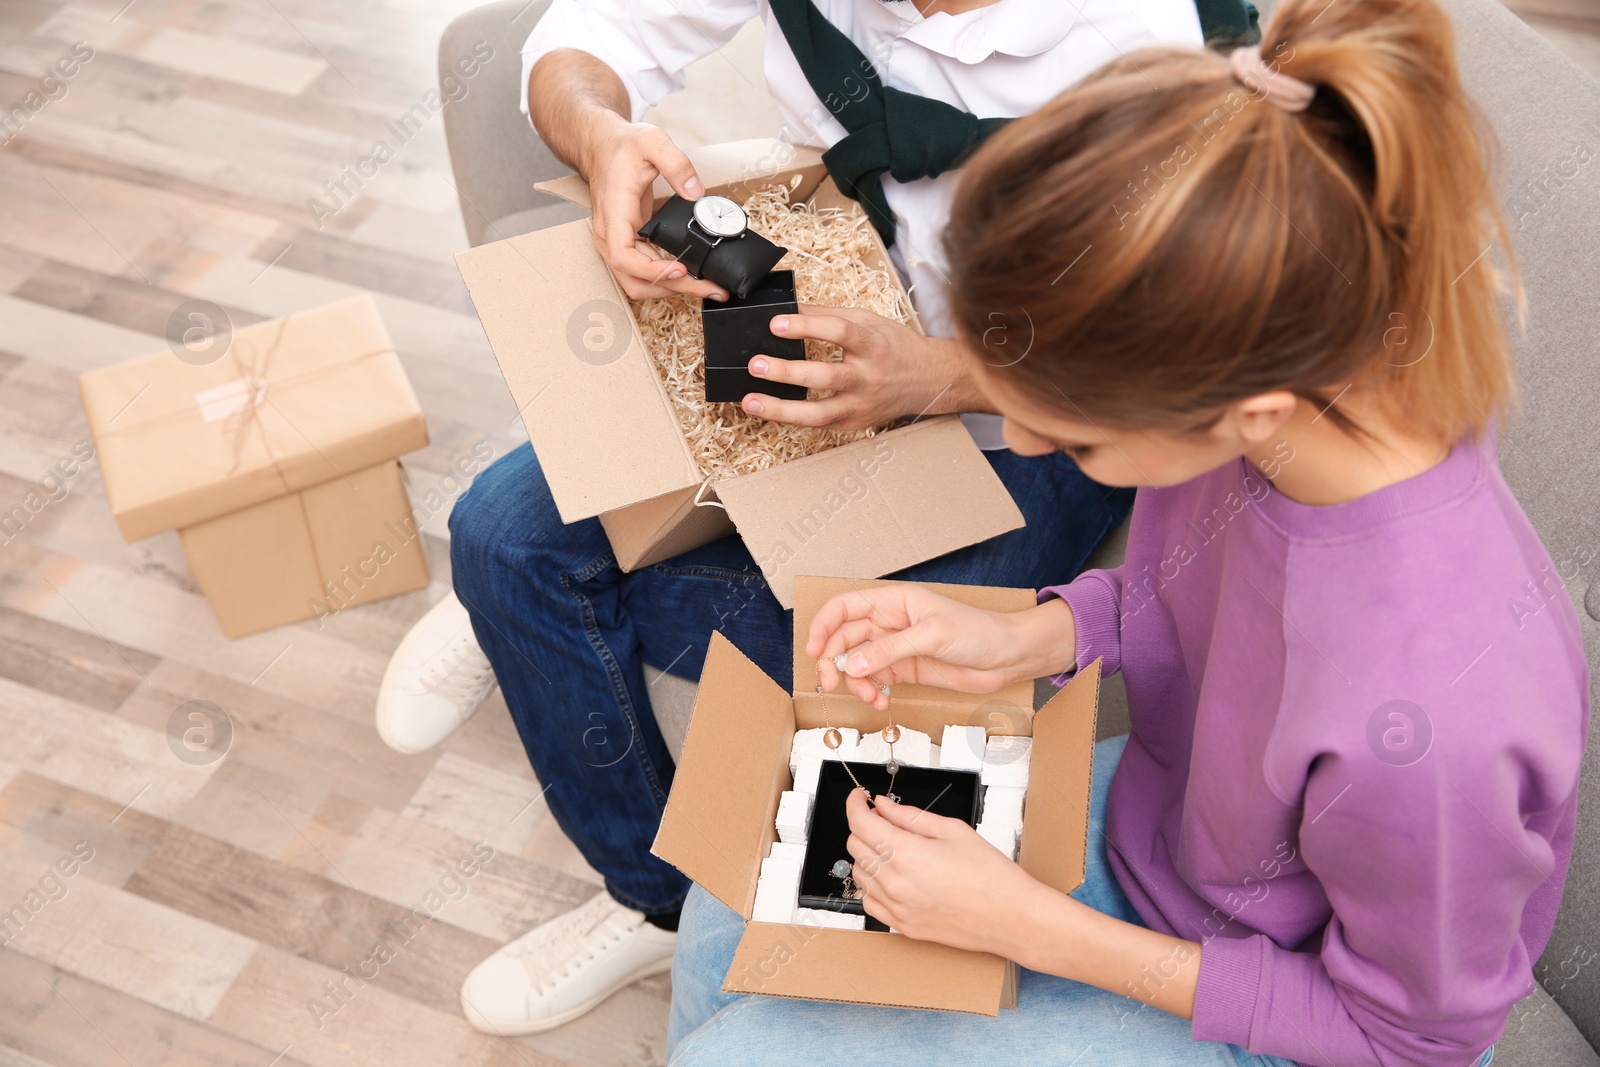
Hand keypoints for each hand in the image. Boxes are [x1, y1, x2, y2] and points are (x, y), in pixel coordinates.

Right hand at [583, 118, 728, 301]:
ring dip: (670, 289)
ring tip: (705, 286)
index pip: (623, 256)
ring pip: (638, 282)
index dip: (651, 270)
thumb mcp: (652, 142)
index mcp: (614, 212)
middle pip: (635, 279)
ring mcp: (617, 242)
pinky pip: (644, 272)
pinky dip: (666, 279)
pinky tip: (690, 275)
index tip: (680, 270)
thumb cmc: (621, 147)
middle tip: (709, 287)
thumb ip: (677, 164)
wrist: (601, 147)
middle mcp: (610, 235)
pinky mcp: (628, 243)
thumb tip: (696, 192)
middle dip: (673, 288)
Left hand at [740, 306, 983, 428]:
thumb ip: (828, 316)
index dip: (806, 326)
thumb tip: (789, 309)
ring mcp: (861, 405)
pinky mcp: (854, 423)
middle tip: (756, 365)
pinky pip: (819, 424)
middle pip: (825, 376)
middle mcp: (868, 377)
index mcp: (873, 344)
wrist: (929, 381)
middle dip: (787, 372)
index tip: (775, 323)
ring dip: (781, 409)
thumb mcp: (867, 321)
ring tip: (751, 401)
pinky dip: (791, 418)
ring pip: (818, 413)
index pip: (839, 332)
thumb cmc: (894, 347)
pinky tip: (768, 411)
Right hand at [805, 584, 1073, 708]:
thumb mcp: (932, 636)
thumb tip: (854, 663)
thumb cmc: (978, 632)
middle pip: (844, 639)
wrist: (1007, 657)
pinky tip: (881, 701)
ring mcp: (895, 647)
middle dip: (835, 661)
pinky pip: (874, 680)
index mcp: (893, 602)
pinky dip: (871, 692)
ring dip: (856, 682)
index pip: (844, 608)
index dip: (823, 626)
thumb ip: (890, 650)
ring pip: (857, 663)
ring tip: (870, 697)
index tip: (813, 651)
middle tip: (834, 683)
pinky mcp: (904, 669)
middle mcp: (889, 623)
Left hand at [846, 790, 1040, 955]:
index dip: (854, 803)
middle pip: (854, 846)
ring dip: (867, 855)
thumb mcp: (952, 830)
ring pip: (858, 874)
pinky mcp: (903, 926)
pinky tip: (891, 876)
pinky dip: (873, 885)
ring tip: (892, 847)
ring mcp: (896, 908)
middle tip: (882, 818)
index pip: (860, 822)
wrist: (1012, 918)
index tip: (858, 797)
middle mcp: (894, 883)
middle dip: (864, 826)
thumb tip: (883, 805)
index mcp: (906, 853)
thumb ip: (910, 816)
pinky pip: (869, 902)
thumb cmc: (991, 876)